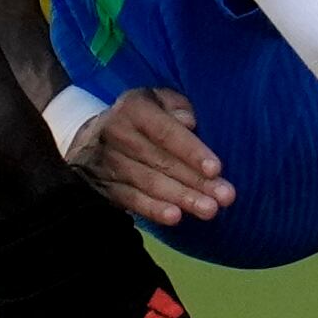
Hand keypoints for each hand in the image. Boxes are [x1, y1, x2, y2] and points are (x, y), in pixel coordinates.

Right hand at [67, 87, 232, 225]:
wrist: (92, 139)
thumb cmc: (142, 118)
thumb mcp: (159, 100)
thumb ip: (177, 105)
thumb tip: (189, 122)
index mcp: (134, 108)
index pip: (165, 131)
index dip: (191, 150)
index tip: (216, 169)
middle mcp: (117, 133)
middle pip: (161, 161)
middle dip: (195, 181)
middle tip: (225, 197)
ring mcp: (108, 162)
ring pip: (149, 183)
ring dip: (181, 198)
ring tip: (209, 210)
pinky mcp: (104, 187)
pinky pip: (132, 200)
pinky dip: (154, 209)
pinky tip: (175, 217)